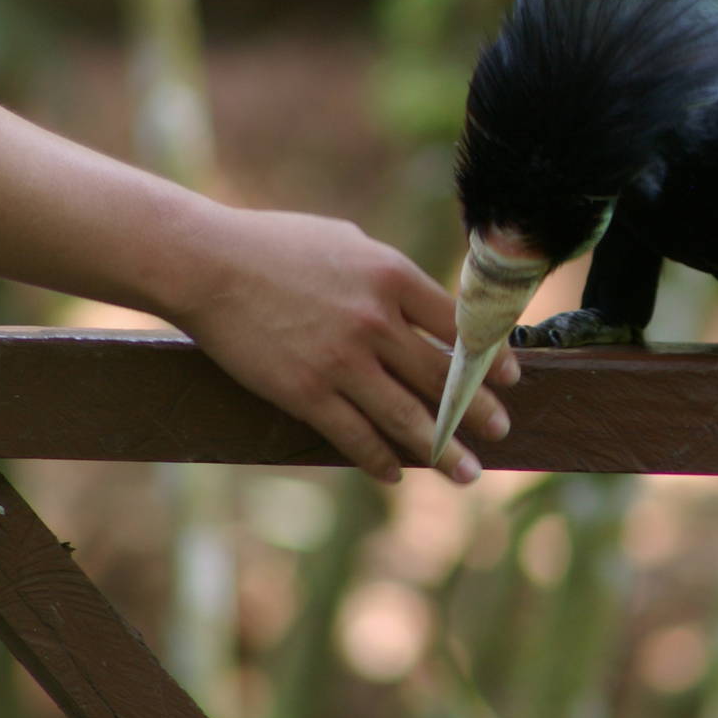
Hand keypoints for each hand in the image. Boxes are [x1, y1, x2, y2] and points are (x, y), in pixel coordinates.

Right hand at [167, 206, 518, 483]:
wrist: (205, 263)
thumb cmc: (275, 246)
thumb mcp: (347, 243)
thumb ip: (391, 276)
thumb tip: (429, 306)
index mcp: (392, 277)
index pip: (459, 326)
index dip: (492, 359)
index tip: (512, 380)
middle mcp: (377, 321)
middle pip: (444, 377)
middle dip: (478, 412)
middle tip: (501, 432)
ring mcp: (342, 361)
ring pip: (408, 417)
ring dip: (444, 451)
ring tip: (468, 473)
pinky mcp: (306, 392)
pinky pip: (355, 436)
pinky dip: (380, 460)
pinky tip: (396, 474)